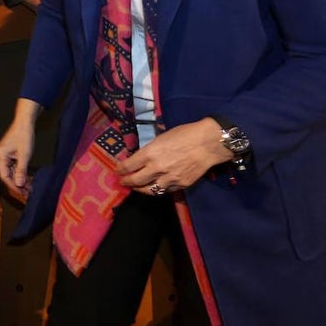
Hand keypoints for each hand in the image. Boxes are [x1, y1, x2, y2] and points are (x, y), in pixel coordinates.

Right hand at [0, 117, 35, 203]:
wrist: (25, 122)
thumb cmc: (24, 135)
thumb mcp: (24, 155)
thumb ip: (21, 170)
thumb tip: (19, 184)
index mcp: (0, 156)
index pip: (4, 175)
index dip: (13, 185)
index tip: (22, 192)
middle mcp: (0, 156)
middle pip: (7, 175)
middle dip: (17, 184)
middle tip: (27, 193)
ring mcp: (5, 155)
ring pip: (11, 172)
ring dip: (20, 179)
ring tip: (29, 188)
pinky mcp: (10, 154)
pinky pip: (14, 167)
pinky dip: (20, 173)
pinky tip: (27, 179)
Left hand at [116, 119, 231, 194]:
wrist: (208, 143)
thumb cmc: (184, 135)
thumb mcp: (161, 138)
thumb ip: (150, 150)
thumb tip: (140, 158)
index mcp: (150, 153)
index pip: (128, 166)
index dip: (120, 170)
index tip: (117, 171)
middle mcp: (157, 168)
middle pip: (135, 180)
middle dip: (126, 182)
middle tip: (122, 182)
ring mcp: (169, 178)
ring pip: (149, 190)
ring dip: (140, 189)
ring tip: (135, 188)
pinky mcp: (181, 185)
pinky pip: (165, 190)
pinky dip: (157, 189)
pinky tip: (154, 187)